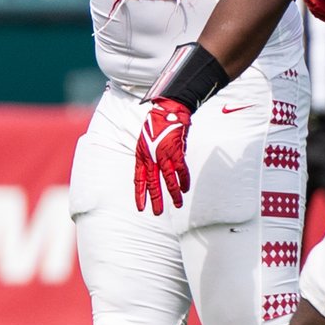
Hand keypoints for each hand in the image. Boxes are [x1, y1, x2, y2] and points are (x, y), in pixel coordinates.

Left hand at [133, 97, 192, 214]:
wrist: (168, 111)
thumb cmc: (157, 125)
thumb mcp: (146, 141)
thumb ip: (152, 156)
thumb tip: (160, 168)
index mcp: (142, 156)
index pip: (139, 180)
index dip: (140, 194)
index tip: (140, 207)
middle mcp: (151, 158)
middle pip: (153, 183)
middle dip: (155, 200)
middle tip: (156, 213)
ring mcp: (164, 156)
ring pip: (168, 180)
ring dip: (173, 194)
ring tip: (177, 204)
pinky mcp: (176, 152)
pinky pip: (181, 171)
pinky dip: (184, 180)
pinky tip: (185, 189)